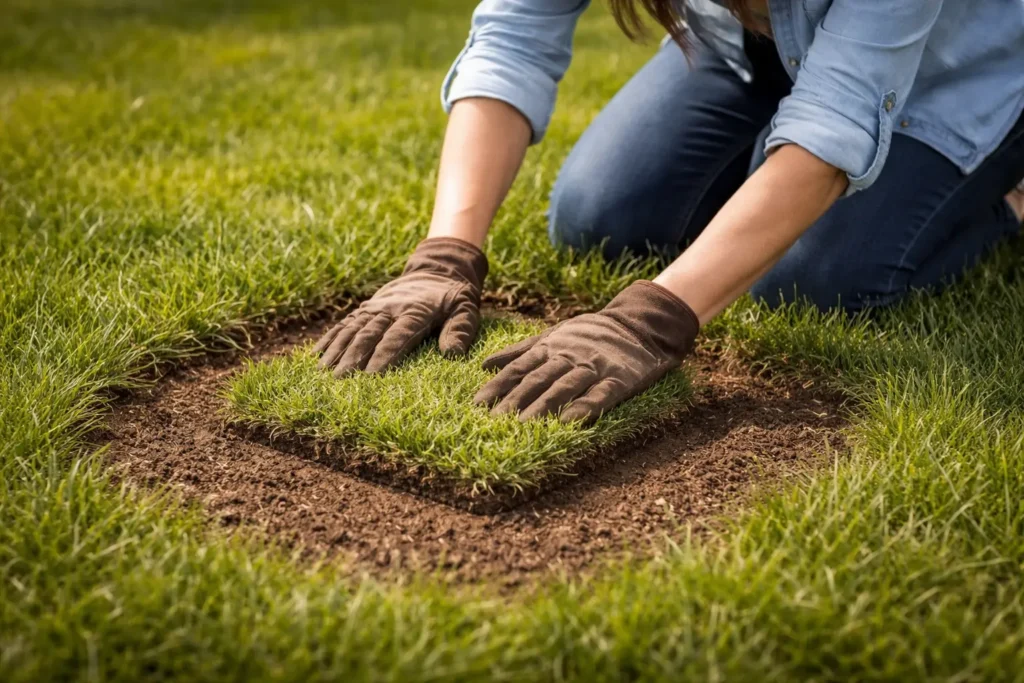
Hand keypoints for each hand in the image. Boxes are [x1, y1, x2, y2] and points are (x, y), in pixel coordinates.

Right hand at [314, 237, 487, 376]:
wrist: (438, 269)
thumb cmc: (454, 298)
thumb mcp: (466, 309)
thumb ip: (461, 330)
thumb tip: (452, 354)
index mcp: (417, 311)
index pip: (398, 336)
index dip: (384, 355)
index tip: (371, 376)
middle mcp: (392, 308)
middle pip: (369, 334)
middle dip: (353, 357)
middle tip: (339, 380)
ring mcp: (376, 306)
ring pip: (353, 328)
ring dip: (337, 350)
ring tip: (323, 373)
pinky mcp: (367, 307)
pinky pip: (346, 322)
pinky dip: (331, 337)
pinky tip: (317, 354)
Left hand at [473, 281, 699, 422]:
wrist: (639, 324)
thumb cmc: (590, 333)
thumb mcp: (553, 334)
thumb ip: (519, 350)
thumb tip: (483, 363)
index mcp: (550, 347)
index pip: (518, 368)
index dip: (497, 387)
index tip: (477, 406)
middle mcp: (568, 356)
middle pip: (536, 381)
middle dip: (513, 402)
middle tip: (492, 424)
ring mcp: (593, 367)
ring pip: (563, 388)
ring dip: (541, 408)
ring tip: (521, 427)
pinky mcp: (619, 379)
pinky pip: (599, 395)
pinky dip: (584, 408)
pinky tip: (568, 423)